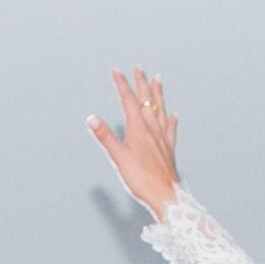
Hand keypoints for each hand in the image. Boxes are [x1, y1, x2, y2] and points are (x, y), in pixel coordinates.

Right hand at [85, 67, 182, 216]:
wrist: (165, 195)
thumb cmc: (141, 179)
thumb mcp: (118, 158)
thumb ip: (105, 137)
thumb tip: (91, 118)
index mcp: (139, 128)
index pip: (128, 100)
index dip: (122, 84)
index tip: (116, 71)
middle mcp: (153, 129)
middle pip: (147, 100)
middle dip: (141, 82)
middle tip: (139, 68)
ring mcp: (163, 137)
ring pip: (160, 109)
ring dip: (158, 93)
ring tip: (158, 79)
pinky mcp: (169, 148)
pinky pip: (171, 128)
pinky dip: (170, 119)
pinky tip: (173, 115)